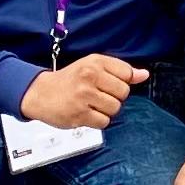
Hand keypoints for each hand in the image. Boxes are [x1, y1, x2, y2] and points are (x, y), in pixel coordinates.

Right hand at [21, 55, 146, 129]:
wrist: (40, 93)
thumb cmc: (70, 80)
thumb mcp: (93, 66)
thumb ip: (120, 71)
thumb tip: (144, 75)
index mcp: (94, 62)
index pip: (126, 73)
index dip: (122, 81)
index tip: (109, 83)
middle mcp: (89, 77)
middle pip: (123, 92)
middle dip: (115, 97)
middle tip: (99, 95)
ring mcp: (84, 97)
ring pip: (115, 108)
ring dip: (106, 110)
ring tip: (92, 104)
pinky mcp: (79, 115)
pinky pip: (104, 122)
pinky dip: (98, 121)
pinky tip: (87, 113)